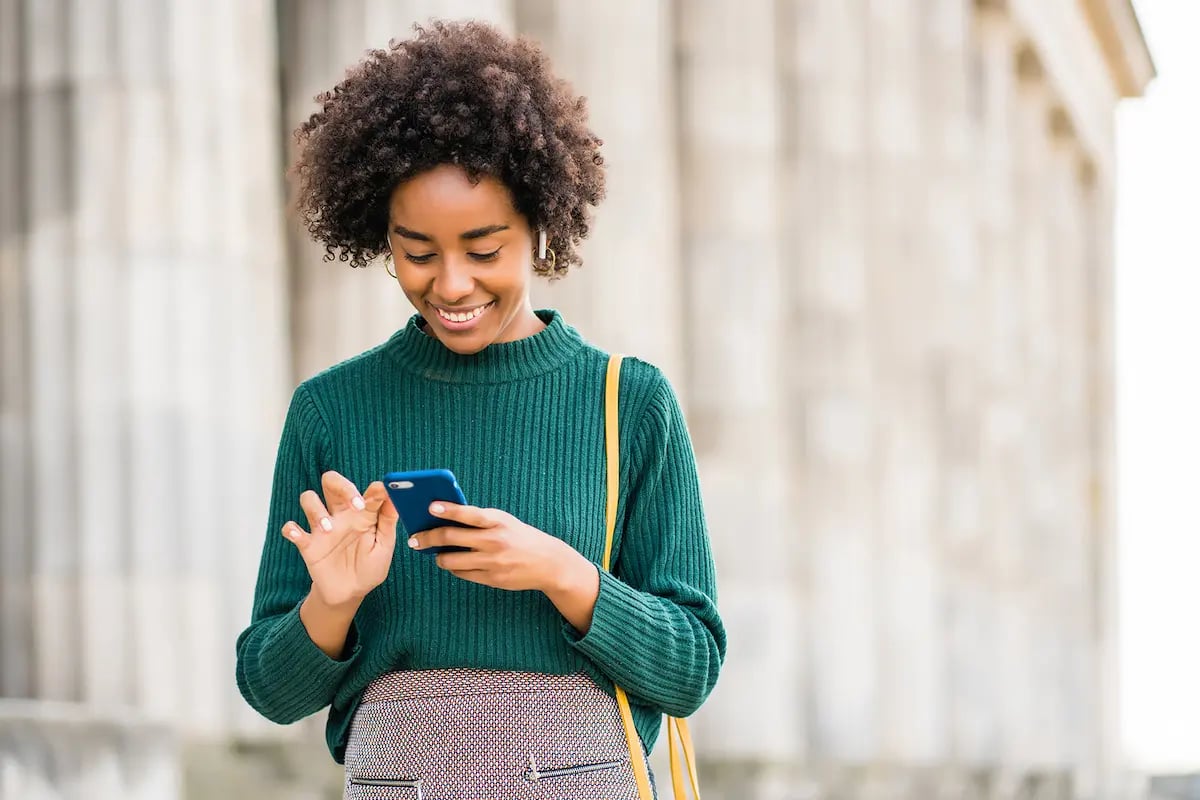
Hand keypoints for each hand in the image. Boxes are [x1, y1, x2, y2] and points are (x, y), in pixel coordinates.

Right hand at [282, 470, 398, 608]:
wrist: (350, 593)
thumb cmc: (370, 566)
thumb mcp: (384, 546)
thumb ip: (388, 522)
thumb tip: (395, 497)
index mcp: (362, 514)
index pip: (366, 491)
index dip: (374, 489)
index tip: (381, 493)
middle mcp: (341, 515)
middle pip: (331, 482)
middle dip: (340, 485)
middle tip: (354, 504)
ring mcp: (322, 528)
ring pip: (308, 498)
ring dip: (316, 509)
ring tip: (328, 529)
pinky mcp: (308, 544)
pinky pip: (291, 528)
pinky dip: (290, 529)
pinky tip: (297, 535)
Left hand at [409, 503, 583, 592]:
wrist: (547, 563)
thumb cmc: (520, 536)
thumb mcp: (504, 521)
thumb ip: (480, 519)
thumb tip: (447, 516)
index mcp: (497, 521)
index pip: (468, 513)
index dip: (448, 509)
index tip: (430, 506)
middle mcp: (493, 541)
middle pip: (451, 538)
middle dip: (427, 538)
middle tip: (415, 539)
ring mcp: (492, 561)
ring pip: (451, 560)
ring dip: (438, 557)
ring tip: (435, 553)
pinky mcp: (491, 579)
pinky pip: (462, 574)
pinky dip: (453, 568)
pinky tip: (453, 563)